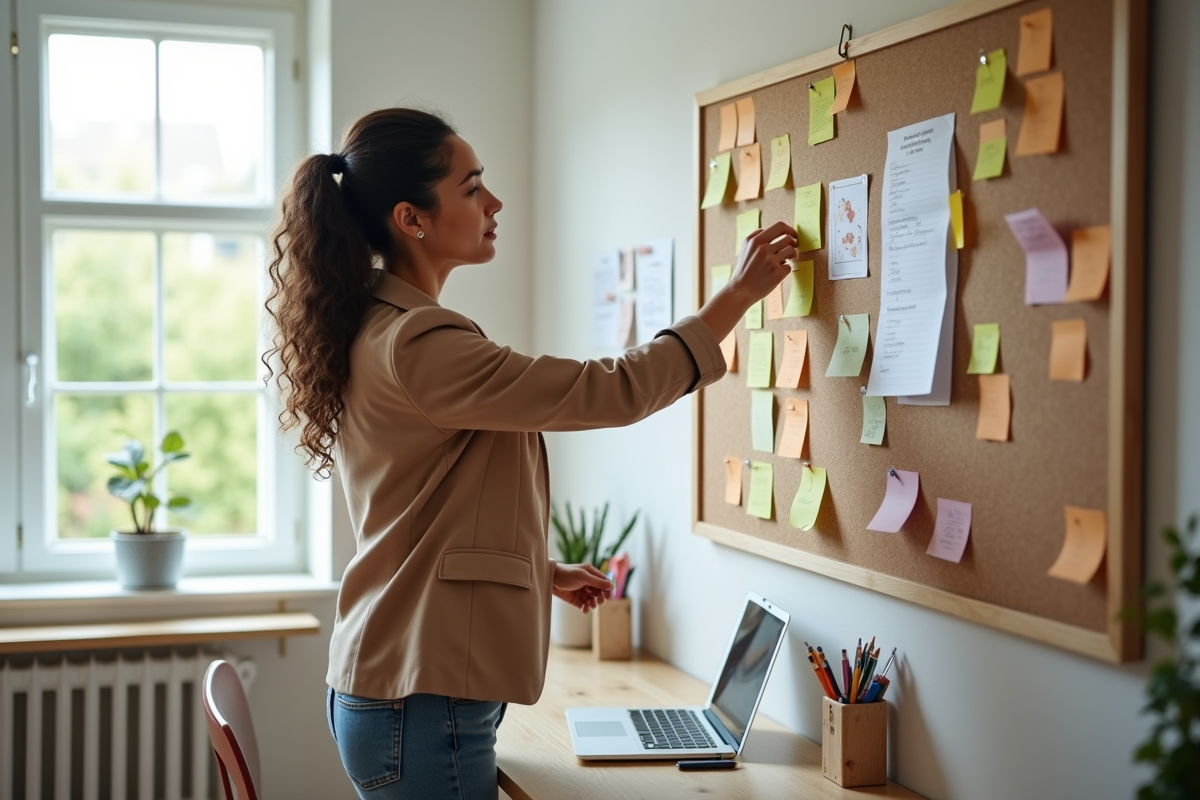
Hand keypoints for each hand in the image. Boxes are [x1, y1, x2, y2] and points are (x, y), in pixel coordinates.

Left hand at [552, 562, 612, 612]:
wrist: (550, 580)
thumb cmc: (567, 574)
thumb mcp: (583, 576)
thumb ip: (597, 581)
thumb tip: (611, 586)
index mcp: (591, 574)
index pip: (604, 582)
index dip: (607, 589)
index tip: (608, 596)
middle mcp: (587, 582)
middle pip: (599, 592)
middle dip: (600, 598)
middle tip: (599, 601)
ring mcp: (582, 591)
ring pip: (592, 600)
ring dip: (594, 604)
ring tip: (591, 605)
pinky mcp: (576, 599)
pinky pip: (584, 605)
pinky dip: (586, 608)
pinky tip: (585, 610)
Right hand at [697, 220, 797, 342]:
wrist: (740, 290)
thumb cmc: (744, 270)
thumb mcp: (745, 248)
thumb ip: (757, 237)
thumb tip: (774, 231)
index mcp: (755, 240)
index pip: (780, 226)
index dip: (790, 229)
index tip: (793, 235)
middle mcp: (763, 248)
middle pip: (788, 238)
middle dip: (792, 243)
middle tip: (792, 248)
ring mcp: (771, 261)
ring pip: (791, 251)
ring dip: (791, 256)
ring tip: (784, 260)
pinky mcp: (778, 273)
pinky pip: (789, 266)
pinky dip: (785, 269)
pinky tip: (777, 272)